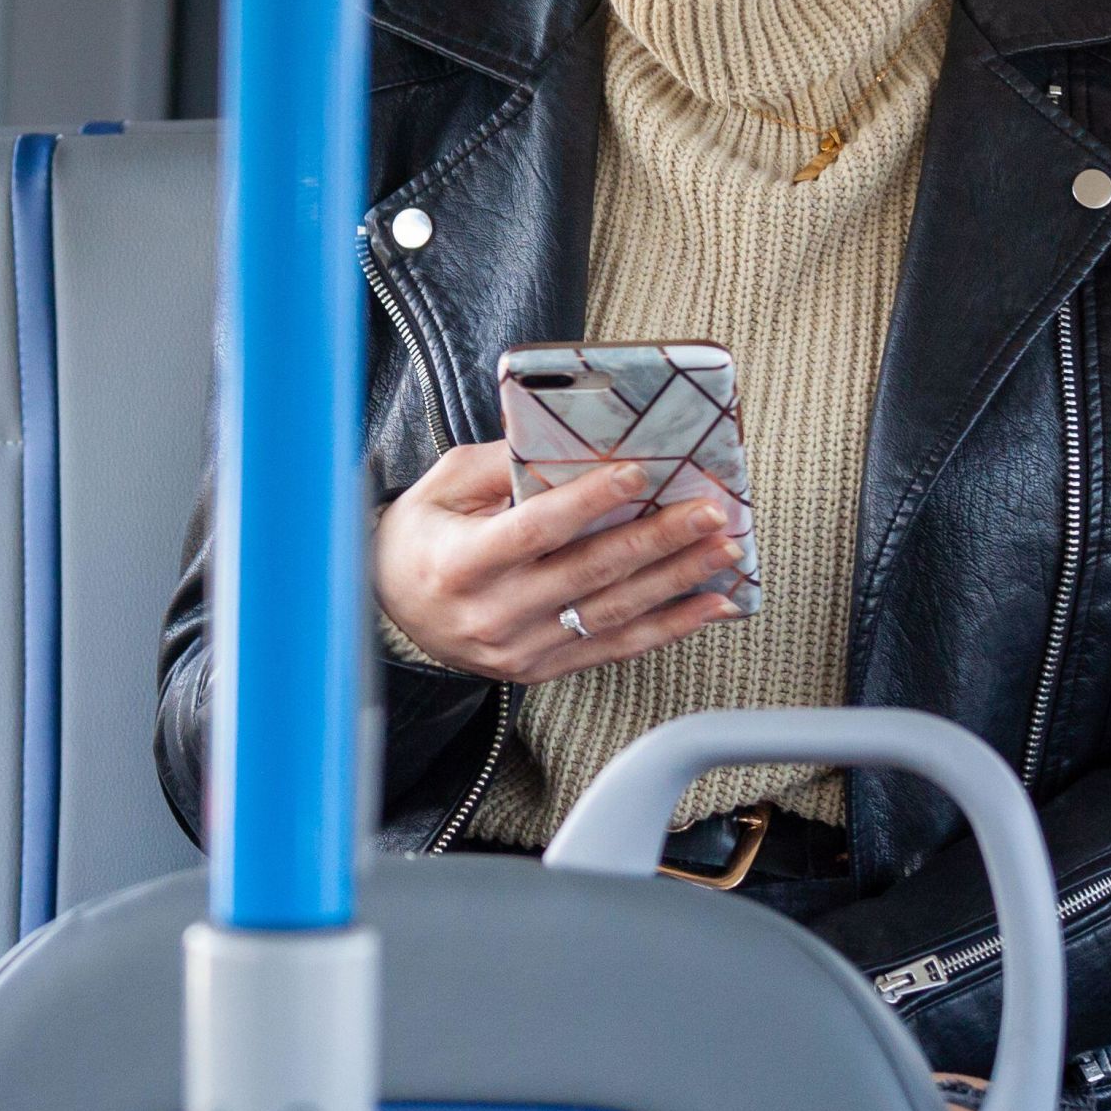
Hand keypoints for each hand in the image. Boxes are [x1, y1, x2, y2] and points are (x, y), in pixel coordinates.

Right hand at [373, 443, 745, 682]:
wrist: (388, 614)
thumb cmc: (419, 537)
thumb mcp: (442, 486)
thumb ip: (500, 463)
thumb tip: (569, 441)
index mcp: (462, 562)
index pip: (536, 529)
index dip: (589, 501)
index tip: (638, 473)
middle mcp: (493, 612)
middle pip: (589, 571)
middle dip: (658, 537)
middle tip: (709, 511)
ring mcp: (520, 649)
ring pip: (613, 613)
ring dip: (677, 580)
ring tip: (723, 550)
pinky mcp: (542, 669)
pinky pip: (616, 648)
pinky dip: (671, 627)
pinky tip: (711, 605)